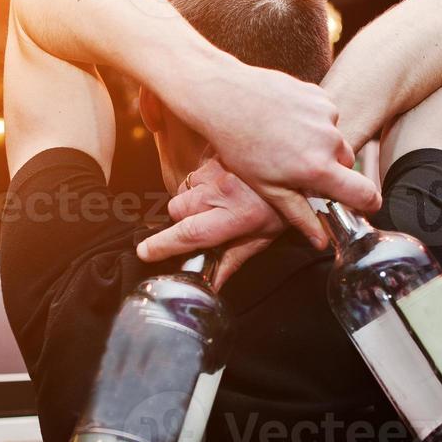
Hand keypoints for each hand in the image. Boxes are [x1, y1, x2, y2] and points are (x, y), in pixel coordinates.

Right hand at [137, 159, 282, 287]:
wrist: (296, 167)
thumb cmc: (283, 206)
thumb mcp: (263, 237)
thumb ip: (234, 260)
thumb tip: (214, 284)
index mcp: (235, 216)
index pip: (190, 234)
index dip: (163, 245)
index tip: (145, 253)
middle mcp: (221, 192)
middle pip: (177, 211)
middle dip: (180, 222)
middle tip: (200, 225)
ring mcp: (215, 171)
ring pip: (182, 193)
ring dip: (189, 202)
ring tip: (212, 205)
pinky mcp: (213, 157)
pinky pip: (192, 176)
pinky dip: (198, 186)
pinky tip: (217, 188)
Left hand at [175, 62, 381, 246]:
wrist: (225, 98)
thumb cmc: (240, 145)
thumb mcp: (268, 188)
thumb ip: (300, 215)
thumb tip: (321, 240)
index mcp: (318, 168)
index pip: (364, 193)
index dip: (368, 203)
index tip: (363, 206)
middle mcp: (328, 140)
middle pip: (347, 164)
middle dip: (332, 171)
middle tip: (301, 170)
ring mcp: (325, 114)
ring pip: (335, 138)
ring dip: (320, 145)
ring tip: (287, 142)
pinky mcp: (318, 95)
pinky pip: (325, 115)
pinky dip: (312, 121)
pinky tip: (286, 122)